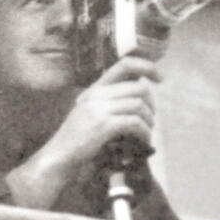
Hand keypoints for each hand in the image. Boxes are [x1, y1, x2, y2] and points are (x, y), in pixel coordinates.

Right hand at [45, 56, 160, 176]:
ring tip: (147, 132)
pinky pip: (134, 122)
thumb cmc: (76, 139)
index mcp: (94, 89)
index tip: (160, 78)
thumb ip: (107, 102)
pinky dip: (144, 132)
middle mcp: (96, 94)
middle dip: (151, 103)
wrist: (59, 155)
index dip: (147, 67)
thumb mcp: (88, 113)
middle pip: (138, 87)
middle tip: (151, 118)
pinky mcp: (103, 125)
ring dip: (149, 120)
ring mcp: (98, 108)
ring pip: (138, 105)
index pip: (124, 64)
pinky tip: (143, 140)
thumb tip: (138, 95)